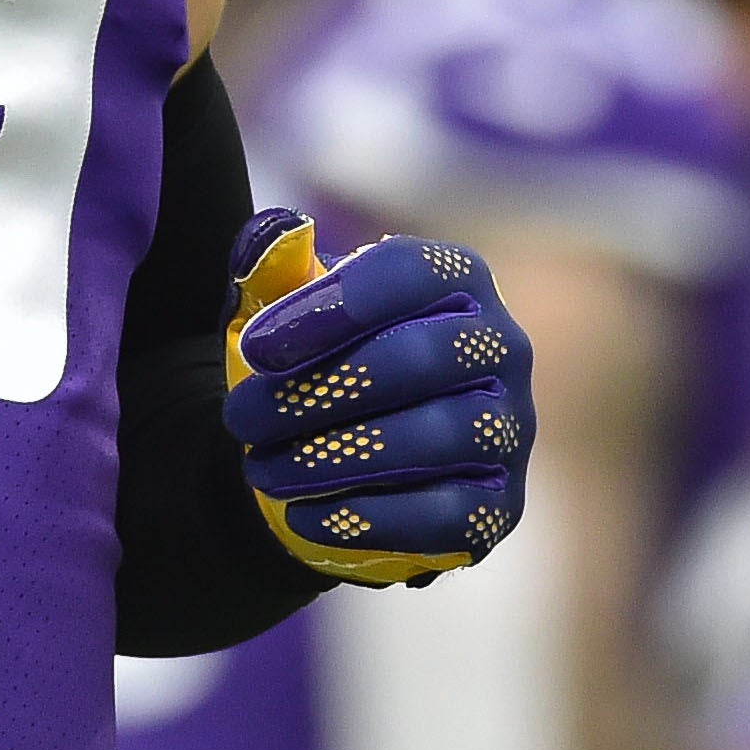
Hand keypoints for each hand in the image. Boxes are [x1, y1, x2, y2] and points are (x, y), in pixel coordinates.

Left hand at [217, 211, 534, 583]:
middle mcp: (500, 347)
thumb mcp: (285, 313)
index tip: (255, 347)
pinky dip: (367, 516)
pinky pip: (445, 515)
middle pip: (424, 357)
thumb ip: (273, 268)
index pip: (409, 273)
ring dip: (333, 457)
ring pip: (436, 437)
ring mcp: (508, 430)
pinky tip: (302, 514)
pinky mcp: (499, 506)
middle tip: (241, 416)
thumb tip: (273, 233)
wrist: (335, 459)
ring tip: (261, 469)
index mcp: (456, 280)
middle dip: (320, 391)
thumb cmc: (316, 365)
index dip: (328, 307)